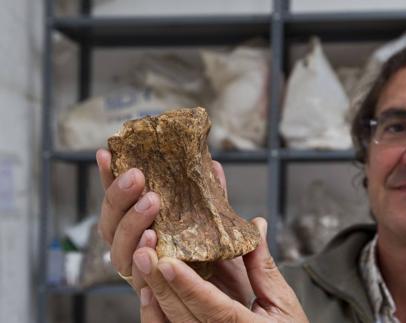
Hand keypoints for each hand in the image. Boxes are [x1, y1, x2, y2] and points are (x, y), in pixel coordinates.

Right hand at [96, 149, 252, 302]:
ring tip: (150, 207)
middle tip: (138, 177)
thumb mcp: (216, 227)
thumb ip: (211, 200)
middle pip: (112, 228)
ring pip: (122, 257)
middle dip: (120, 200)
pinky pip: (142, 288)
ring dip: (131, 230)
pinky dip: (143, 271)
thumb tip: (212, 165)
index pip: (119, 205)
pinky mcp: (154, 303)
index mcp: (142, 232)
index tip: (106, 153)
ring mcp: (143, 278)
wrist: (233, 309)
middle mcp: (136, 255)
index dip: (109, 181)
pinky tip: (149, 253)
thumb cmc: (220, 266)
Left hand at [135, 217, 308, 322]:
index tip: (168, 262)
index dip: (188, 286)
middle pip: (183, 316)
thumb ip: (264, 267)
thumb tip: (255, 226)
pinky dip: (155, 315)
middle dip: (160, 283)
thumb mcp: (283, 302)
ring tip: (142, 264)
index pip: (213, 308)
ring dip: (154, 296)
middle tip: (145, 251)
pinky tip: (147, 292)